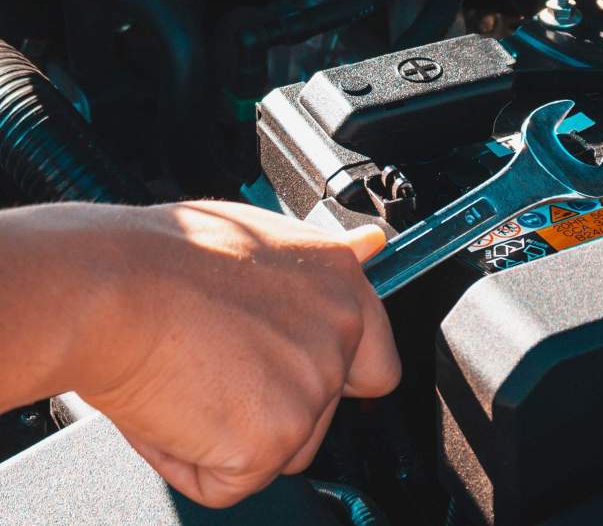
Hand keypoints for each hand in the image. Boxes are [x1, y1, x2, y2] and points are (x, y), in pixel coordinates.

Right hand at [0, 200, 399, 507]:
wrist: (112, 288)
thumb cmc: (163, 257)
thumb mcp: (259, 236)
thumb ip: (318, 260)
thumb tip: (372, 244)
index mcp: (338, 281)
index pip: (377, 358)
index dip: (339, 374)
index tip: (304, 372)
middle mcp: (338, 333)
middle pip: (320, 411)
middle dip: (272, 405)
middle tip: (218, 365)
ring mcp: (311, 389)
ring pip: (280, 450)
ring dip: (236, 435)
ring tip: (189, 377)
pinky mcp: (272, 441)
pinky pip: (233, 481)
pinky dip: (193, 462)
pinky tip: (172, 406)